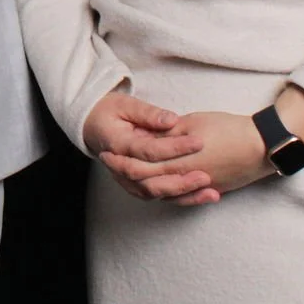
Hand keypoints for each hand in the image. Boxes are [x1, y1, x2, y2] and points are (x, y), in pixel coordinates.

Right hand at [84, 89, 212, 201]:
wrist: (92, 126)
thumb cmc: (109, 112)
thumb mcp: (125, 104)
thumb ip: (148, 113)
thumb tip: (172, 120)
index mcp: (117, 145)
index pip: (148, 151)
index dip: (174, 148)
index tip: (198, 142)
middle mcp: (120, 168)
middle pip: (151, 181)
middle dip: (181, 180)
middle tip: (207, 174)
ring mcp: (127, 180)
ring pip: (156, 194)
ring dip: (183, 195)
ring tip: (211, 192)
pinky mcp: (136, 186)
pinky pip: (159, 197)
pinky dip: (181, 199)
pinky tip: (202, 196)